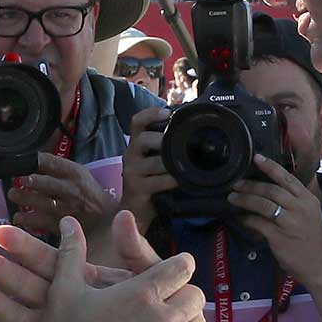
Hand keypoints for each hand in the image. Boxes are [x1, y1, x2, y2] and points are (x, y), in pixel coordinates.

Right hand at [0, 216, 212, 321]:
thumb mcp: (64, 291)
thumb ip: (72, 252)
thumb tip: (69, 221)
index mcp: (139, 295)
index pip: (181, 268)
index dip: (179, 264)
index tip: (174, 266)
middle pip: (195, 294)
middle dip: (184, 290)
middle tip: (171, 294)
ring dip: (190, 317)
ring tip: (176, 316)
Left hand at [7, 153, 118, 238]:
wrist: (108, 221)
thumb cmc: (91, 196)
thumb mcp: (81, 175)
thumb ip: (59, 168)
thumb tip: (32, 161)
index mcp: (76, 173)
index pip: (50, 162)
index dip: (33, 161)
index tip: (22, 161)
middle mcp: (71, 190)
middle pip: (43, 183)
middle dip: (27, 180)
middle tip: (17, 180)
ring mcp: (67, 209)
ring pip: (39, 203)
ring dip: (23, 198)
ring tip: (14, 195)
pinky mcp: (62, 226)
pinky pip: (39, 222)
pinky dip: (26, 219)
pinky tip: (19, 216)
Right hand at [117, 106, 174, 233]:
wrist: (134, 208)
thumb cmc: (149, 181)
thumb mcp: (153, 160)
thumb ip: (165, 146)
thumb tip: (190, 131)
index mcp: (136, 144)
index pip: (137, 122)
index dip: (151, 114)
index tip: (167, 113)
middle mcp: (130, 154)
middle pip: (143, 139)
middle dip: (163, 139)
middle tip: (180, 142)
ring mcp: (132, 172)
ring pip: (153, 162)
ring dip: (171, 162)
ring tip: (184, 164)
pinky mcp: (136, 188)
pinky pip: (157, 181)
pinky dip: (171, 180)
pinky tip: (180, 180)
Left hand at [227, 155, 321, 310]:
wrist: (321, 266)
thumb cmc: (313, 241)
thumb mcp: (311, 215)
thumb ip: (295, 202)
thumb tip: (271, 192)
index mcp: (308, 200)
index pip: (287, 178)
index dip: (271, 167)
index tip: (257, 158)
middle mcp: (300, 208)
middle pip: (271, 189)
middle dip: (251, 185)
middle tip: (237, 183)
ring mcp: (290, 222)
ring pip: (262, 204)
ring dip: (245, 199)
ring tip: (233, 198)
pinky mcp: (279, 237)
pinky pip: (258, 223)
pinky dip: (247, 219)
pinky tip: (240, 218)